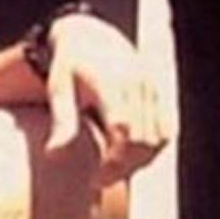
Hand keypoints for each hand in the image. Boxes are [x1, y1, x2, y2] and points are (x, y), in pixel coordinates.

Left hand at [43, 14, 175, 182]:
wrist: (91, 37)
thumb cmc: (69, 68)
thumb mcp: (58, 90)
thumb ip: (61, 122)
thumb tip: (53, 155)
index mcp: (111, 82)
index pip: (123, 130)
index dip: (113, 160)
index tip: (94, 179)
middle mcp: (138, 84)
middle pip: (143, 140)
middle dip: (124, 167)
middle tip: (99, 181)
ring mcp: (153, 89)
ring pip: (158, 139)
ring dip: (139, 162)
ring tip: (111, 170)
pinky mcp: (161, 95)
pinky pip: (166, 131)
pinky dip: (152, 150)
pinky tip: (129, 158)